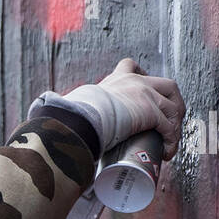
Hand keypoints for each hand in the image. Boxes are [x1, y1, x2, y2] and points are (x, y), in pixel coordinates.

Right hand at [31, 58, 186, 159]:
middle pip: (167, 85)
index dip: (143, 76)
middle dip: (173, 103)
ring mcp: (147, 94)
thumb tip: (43, 132)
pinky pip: (170, 126)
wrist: (81, 118)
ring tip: (169, 144)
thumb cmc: (75, 117)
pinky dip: (172, 139)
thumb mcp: (76, 111)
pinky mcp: (152, 110)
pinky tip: (167, 151)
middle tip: (168, 123)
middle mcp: (136, 81)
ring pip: (174, 107)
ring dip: (175, 126)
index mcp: (117, 79)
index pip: (131, 67)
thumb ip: (65, 116)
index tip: (145, 90)